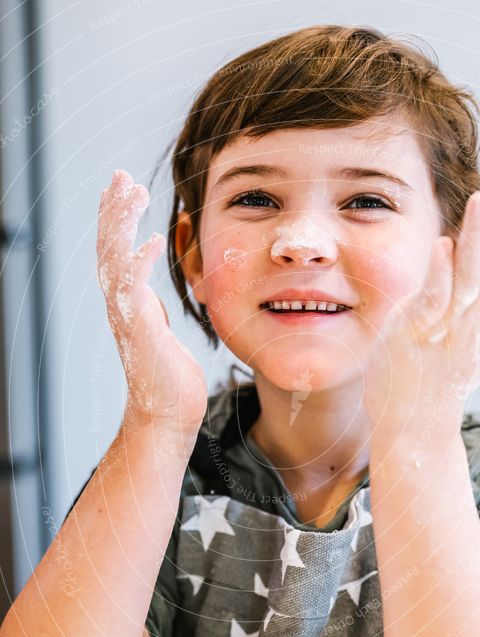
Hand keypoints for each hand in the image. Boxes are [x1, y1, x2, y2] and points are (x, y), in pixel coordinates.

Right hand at [97, 169, 207, 433]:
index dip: (116, 218)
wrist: (168, 415)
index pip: (116, 251)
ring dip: (121, 224)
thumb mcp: (161, 331)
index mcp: (128, 302)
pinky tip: (152, 240)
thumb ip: (153, 309)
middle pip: (108, 247)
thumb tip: (153, 296)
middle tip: (120, 175)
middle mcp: (121, 305)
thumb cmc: (169, 377)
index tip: (123, 186)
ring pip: (115, 260)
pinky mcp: (140, 331)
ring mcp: (127, 317)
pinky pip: (135, 290)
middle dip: (113, 209)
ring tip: (131, 192)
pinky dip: (141, 263)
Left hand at [363, 177, 479, 441]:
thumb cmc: (438, 391)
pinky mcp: (415, 335)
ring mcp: (444, 330)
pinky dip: (439, 274)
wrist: (412, 432)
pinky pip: (432, 301)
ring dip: (477, 239)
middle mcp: (469, 325)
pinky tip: (444, 244)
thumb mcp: (476, 358)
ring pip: (467, 279)